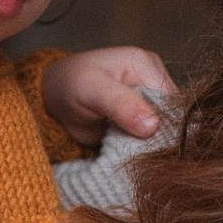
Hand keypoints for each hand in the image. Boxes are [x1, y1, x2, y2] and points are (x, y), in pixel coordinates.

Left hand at [40, 45, 174, 148]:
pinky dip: (144, 151)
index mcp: (146, 65)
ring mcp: (150, 103)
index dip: (165, 125)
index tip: (150, 146)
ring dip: (152, 147)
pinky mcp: (142, 122)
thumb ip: (121, 105)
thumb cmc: (69, 86)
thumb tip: (153, 126)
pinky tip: (133, 158)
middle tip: (139, 155)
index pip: (171, 100)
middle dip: (159, 138)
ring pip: (164, 132)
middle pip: (171, 117)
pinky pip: (152, 140)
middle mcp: (154, 82)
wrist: (52, 100)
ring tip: (134, 157)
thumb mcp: (92, 90)